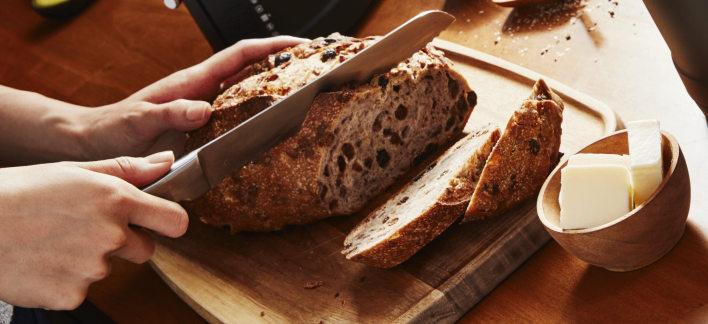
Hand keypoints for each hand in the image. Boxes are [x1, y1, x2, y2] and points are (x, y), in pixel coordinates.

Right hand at [0, 151, 186, 309]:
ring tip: (55, 241)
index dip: (167, 221)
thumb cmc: (19, 192)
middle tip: (86, 229)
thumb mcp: (74, 170)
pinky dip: (67, 280)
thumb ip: (127, 169)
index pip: (175, 221)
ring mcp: (93, 268)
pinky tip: (44, 261)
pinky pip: (83, 289)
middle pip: (146, 249)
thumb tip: (166, 162)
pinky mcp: (72, 295)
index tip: (157, 221)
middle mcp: (111, 235)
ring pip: (109, 268)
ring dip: (91, 259)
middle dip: (126, 242)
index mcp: (116, 199)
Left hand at [80, 36, 307, 159]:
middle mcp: (203, 90)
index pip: (240, 55)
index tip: (302, 45)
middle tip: (317, 64)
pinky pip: (239, 110)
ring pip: (249, 87)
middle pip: (252, 66)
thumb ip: (169, 113)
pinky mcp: (203, 123)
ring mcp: (205, 105)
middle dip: (285, 60)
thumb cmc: (114, 130)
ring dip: (277, 83)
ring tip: (307, 89)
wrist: (96, 142)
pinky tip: (274, 122)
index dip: (273, 46)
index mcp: (193, 82)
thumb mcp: (139, 121)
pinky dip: (261, 109)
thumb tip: (204, 109)